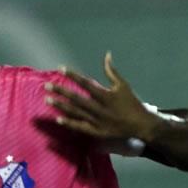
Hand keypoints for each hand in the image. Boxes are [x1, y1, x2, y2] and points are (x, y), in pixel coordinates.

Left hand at [45, 52, 159, 142]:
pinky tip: (58, 118)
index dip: (73, 76)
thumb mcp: (124, 85)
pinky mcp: (97, 132)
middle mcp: (100, 109)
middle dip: (61, 92)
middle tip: (46, 86)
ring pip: (76, 113)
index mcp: (106, 96)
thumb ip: (112, 72)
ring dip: (61, 106)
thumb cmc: (132, 103)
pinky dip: (69, 123)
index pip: (86, 83)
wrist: (141, 125)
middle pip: (77, 99)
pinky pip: (81, 127)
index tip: (62, 68)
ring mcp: (97, 122)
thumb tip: (107, 55)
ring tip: (47, 100)